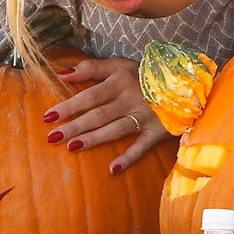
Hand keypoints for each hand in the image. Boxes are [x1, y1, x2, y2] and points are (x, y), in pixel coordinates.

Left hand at [43, 57, 170, 173]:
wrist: (185, 82)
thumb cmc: (144, 73)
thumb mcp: (120, 64)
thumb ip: (91, 68)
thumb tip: (62, 74)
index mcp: (120, 80)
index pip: (89, 96)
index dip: (69, 106)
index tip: (48, 116)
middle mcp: (131, 99)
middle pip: (98, 114)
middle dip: (74, 126)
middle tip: (53, 137)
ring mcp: (145, 116)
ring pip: (115, 130)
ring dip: (94, 139)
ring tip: (72, 147)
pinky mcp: (157, 131)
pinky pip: (142, 146)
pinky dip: (129, 157)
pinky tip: (112, 169)